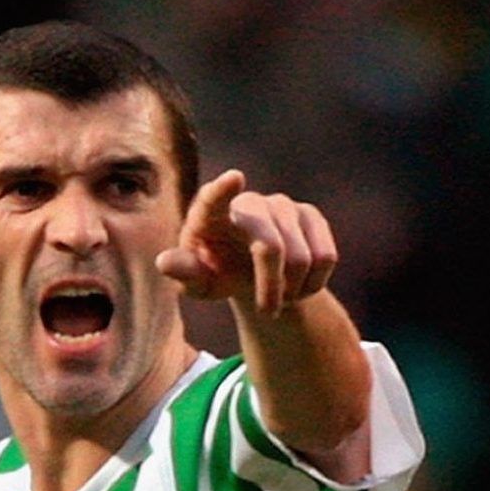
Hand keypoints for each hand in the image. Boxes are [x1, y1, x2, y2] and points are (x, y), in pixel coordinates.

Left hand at [156, 170, 338, 315]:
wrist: (253, 273)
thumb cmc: (218, 273)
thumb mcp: (199, 281)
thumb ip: (185, 272)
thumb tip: (165, 262)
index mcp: (211, 215)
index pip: (214, 198)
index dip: (223, 190)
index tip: (234, 178)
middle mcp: (249, 203)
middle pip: (270, 247)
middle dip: (271, 287)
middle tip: (268, 312)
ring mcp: (283, 206)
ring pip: (302, 257)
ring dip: (293, 289)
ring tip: (280, 296)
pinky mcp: (311, 216)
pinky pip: (325, 257)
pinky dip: (314, 283)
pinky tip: (299, 285)